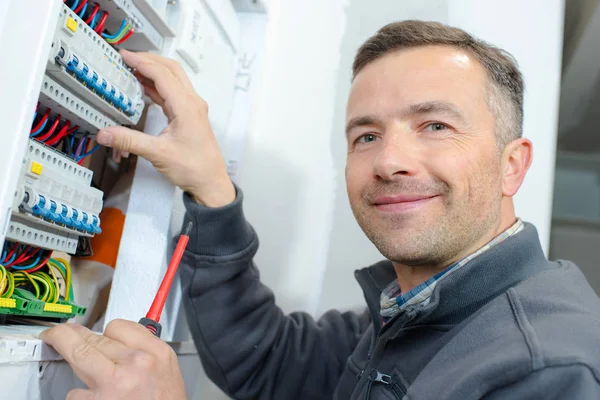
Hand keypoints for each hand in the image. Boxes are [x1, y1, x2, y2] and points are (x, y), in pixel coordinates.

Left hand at [40, 320, 186, 399]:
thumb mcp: (165, 370)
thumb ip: (144, 351)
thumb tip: (114, 342)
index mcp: (156, 352)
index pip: (118, 327)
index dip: (101, 330)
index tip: (92, 331)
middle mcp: (137, 364)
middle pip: (93, 339)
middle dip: (71, 336)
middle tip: (58, 334)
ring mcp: (115, 383)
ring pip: (77, 357)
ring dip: (73, 363)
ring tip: (70, 363)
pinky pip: (74, 393)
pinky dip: (78, 396)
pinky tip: (90, 398)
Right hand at [96, 50, 234, 206]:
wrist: (211, 182)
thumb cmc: (194, 168)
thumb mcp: (158, 153)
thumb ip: (129, 141)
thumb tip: (105, 133)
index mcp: (187, 106)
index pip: (162, 74)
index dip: (142, 62)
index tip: (125, 55)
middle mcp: (192, 103)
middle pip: (171, 69)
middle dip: (149, 60)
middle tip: (128, 57)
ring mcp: (192, 109)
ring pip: (173, 79)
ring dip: (154, 71)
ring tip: (132, 69)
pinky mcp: (190, 116)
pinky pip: (173, 93)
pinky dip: (158, 86)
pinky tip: (144, 87)